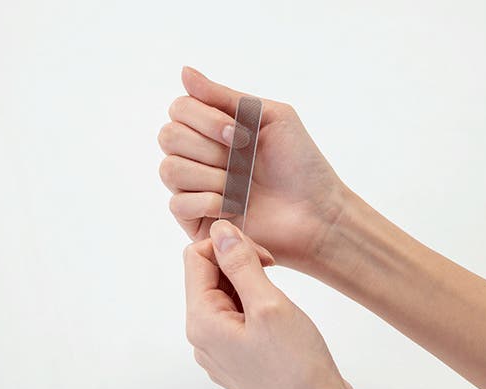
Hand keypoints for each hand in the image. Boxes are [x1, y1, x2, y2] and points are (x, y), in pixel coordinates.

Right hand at [159, 66, 344, 269]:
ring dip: (211, 176)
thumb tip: (184, 71)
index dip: (205, 119)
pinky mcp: (196, 221)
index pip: (179, 109)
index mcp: (213, 129)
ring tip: (242, 188)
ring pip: (170, 169)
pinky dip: (207, 202)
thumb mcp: (268, 116)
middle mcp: (199, 156)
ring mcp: (195, 189)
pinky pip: (177, 204)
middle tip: (244, 162)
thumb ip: (223, 96)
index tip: (242, 135)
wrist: (317, 211)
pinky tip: (234, 207)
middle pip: (168, 136)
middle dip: (209, 148)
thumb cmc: (300, 164)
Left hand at [183, 219, 358, 388]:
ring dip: (248, 286)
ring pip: (224, 298)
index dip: (228, 246)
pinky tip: (278, 319)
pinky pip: (236, 320)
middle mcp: (203, 339)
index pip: (195, 259)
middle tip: (274, 272)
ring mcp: (219, 352)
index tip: (263, 256)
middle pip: (208, 278)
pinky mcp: (237, 360)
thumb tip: (219, 231)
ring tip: (279, 300)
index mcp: (201, 322)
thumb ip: (240, 264)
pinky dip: (254, 307)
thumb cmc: (297, 366)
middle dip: (239, 265)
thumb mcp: (268, 304)